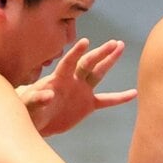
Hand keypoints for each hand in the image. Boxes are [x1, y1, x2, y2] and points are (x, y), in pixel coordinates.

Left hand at [17, 38, 132, 136]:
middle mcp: (72, 81)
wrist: (36, 120)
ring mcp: (82, 91)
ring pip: (98, 74)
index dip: (76, 53)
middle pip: (88, 64)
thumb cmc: (28, 110)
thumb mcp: (28, 106)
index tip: (85, 42)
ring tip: (120, 46)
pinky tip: (133, 93)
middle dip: (100, 54)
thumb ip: (36, 99)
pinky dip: (119, 98)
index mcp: (57, 79)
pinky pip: (106, 100)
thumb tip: (48, 95)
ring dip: (109, 61)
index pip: (68, 63)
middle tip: (114, 43)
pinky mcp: (87, 104)